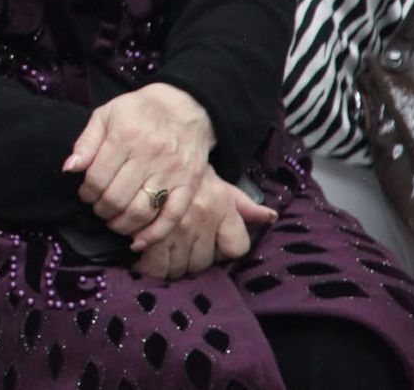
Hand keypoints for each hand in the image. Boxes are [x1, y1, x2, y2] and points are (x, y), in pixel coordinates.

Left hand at [63, 83, 214, 238]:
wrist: (184, 107)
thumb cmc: (138, 111)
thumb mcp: (106, 115)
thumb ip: (86, 143)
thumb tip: (70, 168)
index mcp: (126, 136)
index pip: (98, 178)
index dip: (87, 192)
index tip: (86, 194)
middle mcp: (150, 156)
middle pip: (117, 198)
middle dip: (101, 210)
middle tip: (98, 208)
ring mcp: (172, 173)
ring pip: (141, 212)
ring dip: (122, 225)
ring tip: (114, 221)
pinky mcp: (190, 185)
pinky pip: (172, 217)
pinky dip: (153, 235)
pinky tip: (138, 241)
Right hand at [132, 167, 277, 278]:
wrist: (142, 145)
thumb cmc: (181, 168)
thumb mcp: (215, 182)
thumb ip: (243, 203)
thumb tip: (271, 217)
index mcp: (220, 204)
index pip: (236, 246)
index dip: (223, 251)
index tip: (210, 246)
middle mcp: (202, 217)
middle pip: (203, 263)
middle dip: (192, 260)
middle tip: (179, 249)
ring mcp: (176, 228)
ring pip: (180, 268)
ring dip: (171, 266)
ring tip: (162, 252)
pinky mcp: (149, 235)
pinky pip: (156, 268)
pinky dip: (150, 266)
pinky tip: (146, 255)